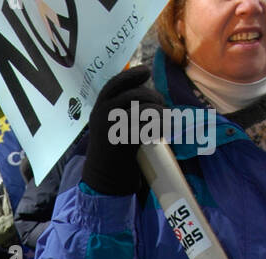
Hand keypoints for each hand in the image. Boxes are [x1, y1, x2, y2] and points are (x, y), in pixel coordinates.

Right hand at [82, 65, 165, 196]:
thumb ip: (122, 110)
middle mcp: (102, 115)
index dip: (131, 75)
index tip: (146, 71)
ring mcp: (111, 127)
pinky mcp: (122, 140)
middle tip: (163, 104)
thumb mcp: (110, 127)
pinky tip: (162, 130)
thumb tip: (148, 96)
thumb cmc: (112, 153)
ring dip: (158, 111)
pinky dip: (157, 126)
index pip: (115, 84)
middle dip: (152, 97)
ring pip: (141, 109)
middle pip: (133, 95)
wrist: (103, 180)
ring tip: (166, 118)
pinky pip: (145, 126)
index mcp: (99, 108)